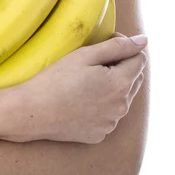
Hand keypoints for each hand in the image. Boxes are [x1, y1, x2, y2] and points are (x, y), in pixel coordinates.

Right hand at [7, 33, 147, 143]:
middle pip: (134, 79)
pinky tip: (78, 101)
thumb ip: (117, 46)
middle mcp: (122, 106)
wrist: (32, 112)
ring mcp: (111, 123)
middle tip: (91, 64)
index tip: (103, 46)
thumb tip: (143, 40)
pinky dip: (100, 106)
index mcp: (121, 84)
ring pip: (121, 98)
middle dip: (120, 67)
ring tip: (83, 84)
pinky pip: (108, 115)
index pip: (140, 59)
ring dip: (111, 87)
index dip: (124, 48)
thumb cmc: (55, 80)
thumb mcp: (84, 56)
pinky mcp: (99, 134)